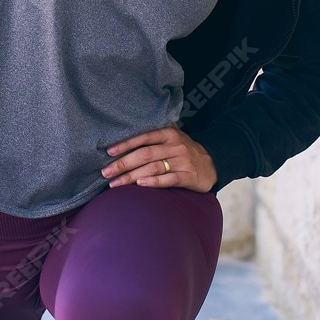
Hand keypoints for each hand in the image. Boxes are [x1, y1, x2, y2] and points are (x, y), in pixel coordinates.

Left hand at [101, 125, 217, 192]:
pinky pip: (169, 179)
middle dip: (123, 164)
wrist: (213, 164)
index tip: (108, 152)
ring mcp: (183, 161)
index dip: (125, 144)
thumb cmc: (184, 151)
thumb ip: (153, 137)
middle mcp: (175, 146)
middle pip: (145, 154)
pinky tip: (139, 185)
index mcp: (169, 134)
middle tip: (106, 172)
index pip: (144, 137)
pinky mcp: (189, 177)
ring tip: (115, 184)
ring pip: (153, 168)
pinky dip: (153, 182)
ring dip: (131, 176)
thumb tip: (123, 139)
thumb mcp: (172, 138)